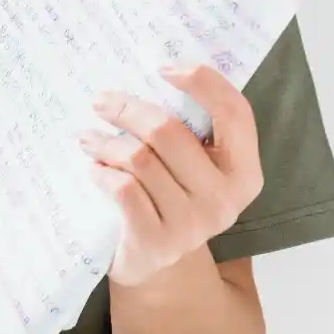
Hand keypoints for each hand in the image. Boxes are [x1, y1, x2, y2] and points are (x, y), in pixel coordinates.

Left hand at [80, 64, 264, 286]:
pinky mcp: (157, 242)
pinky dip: (101, 172)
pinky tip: (94, 169)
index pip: (235, 113)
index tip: (163, 67)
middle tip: (101, 101)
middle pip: (168, 132)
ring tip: (89, 138)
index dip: (203, 82)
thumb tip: (156, 73)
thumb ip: (190, 131)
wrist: (156, 266)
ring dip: (106, 142)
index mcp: (244, 172)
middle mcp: (225, 199)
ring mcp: (192, 224)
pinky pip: (121, 189)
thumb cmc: (170, 198)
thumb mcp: (192, 168)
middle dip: (127, 109)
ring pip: (138, 159)